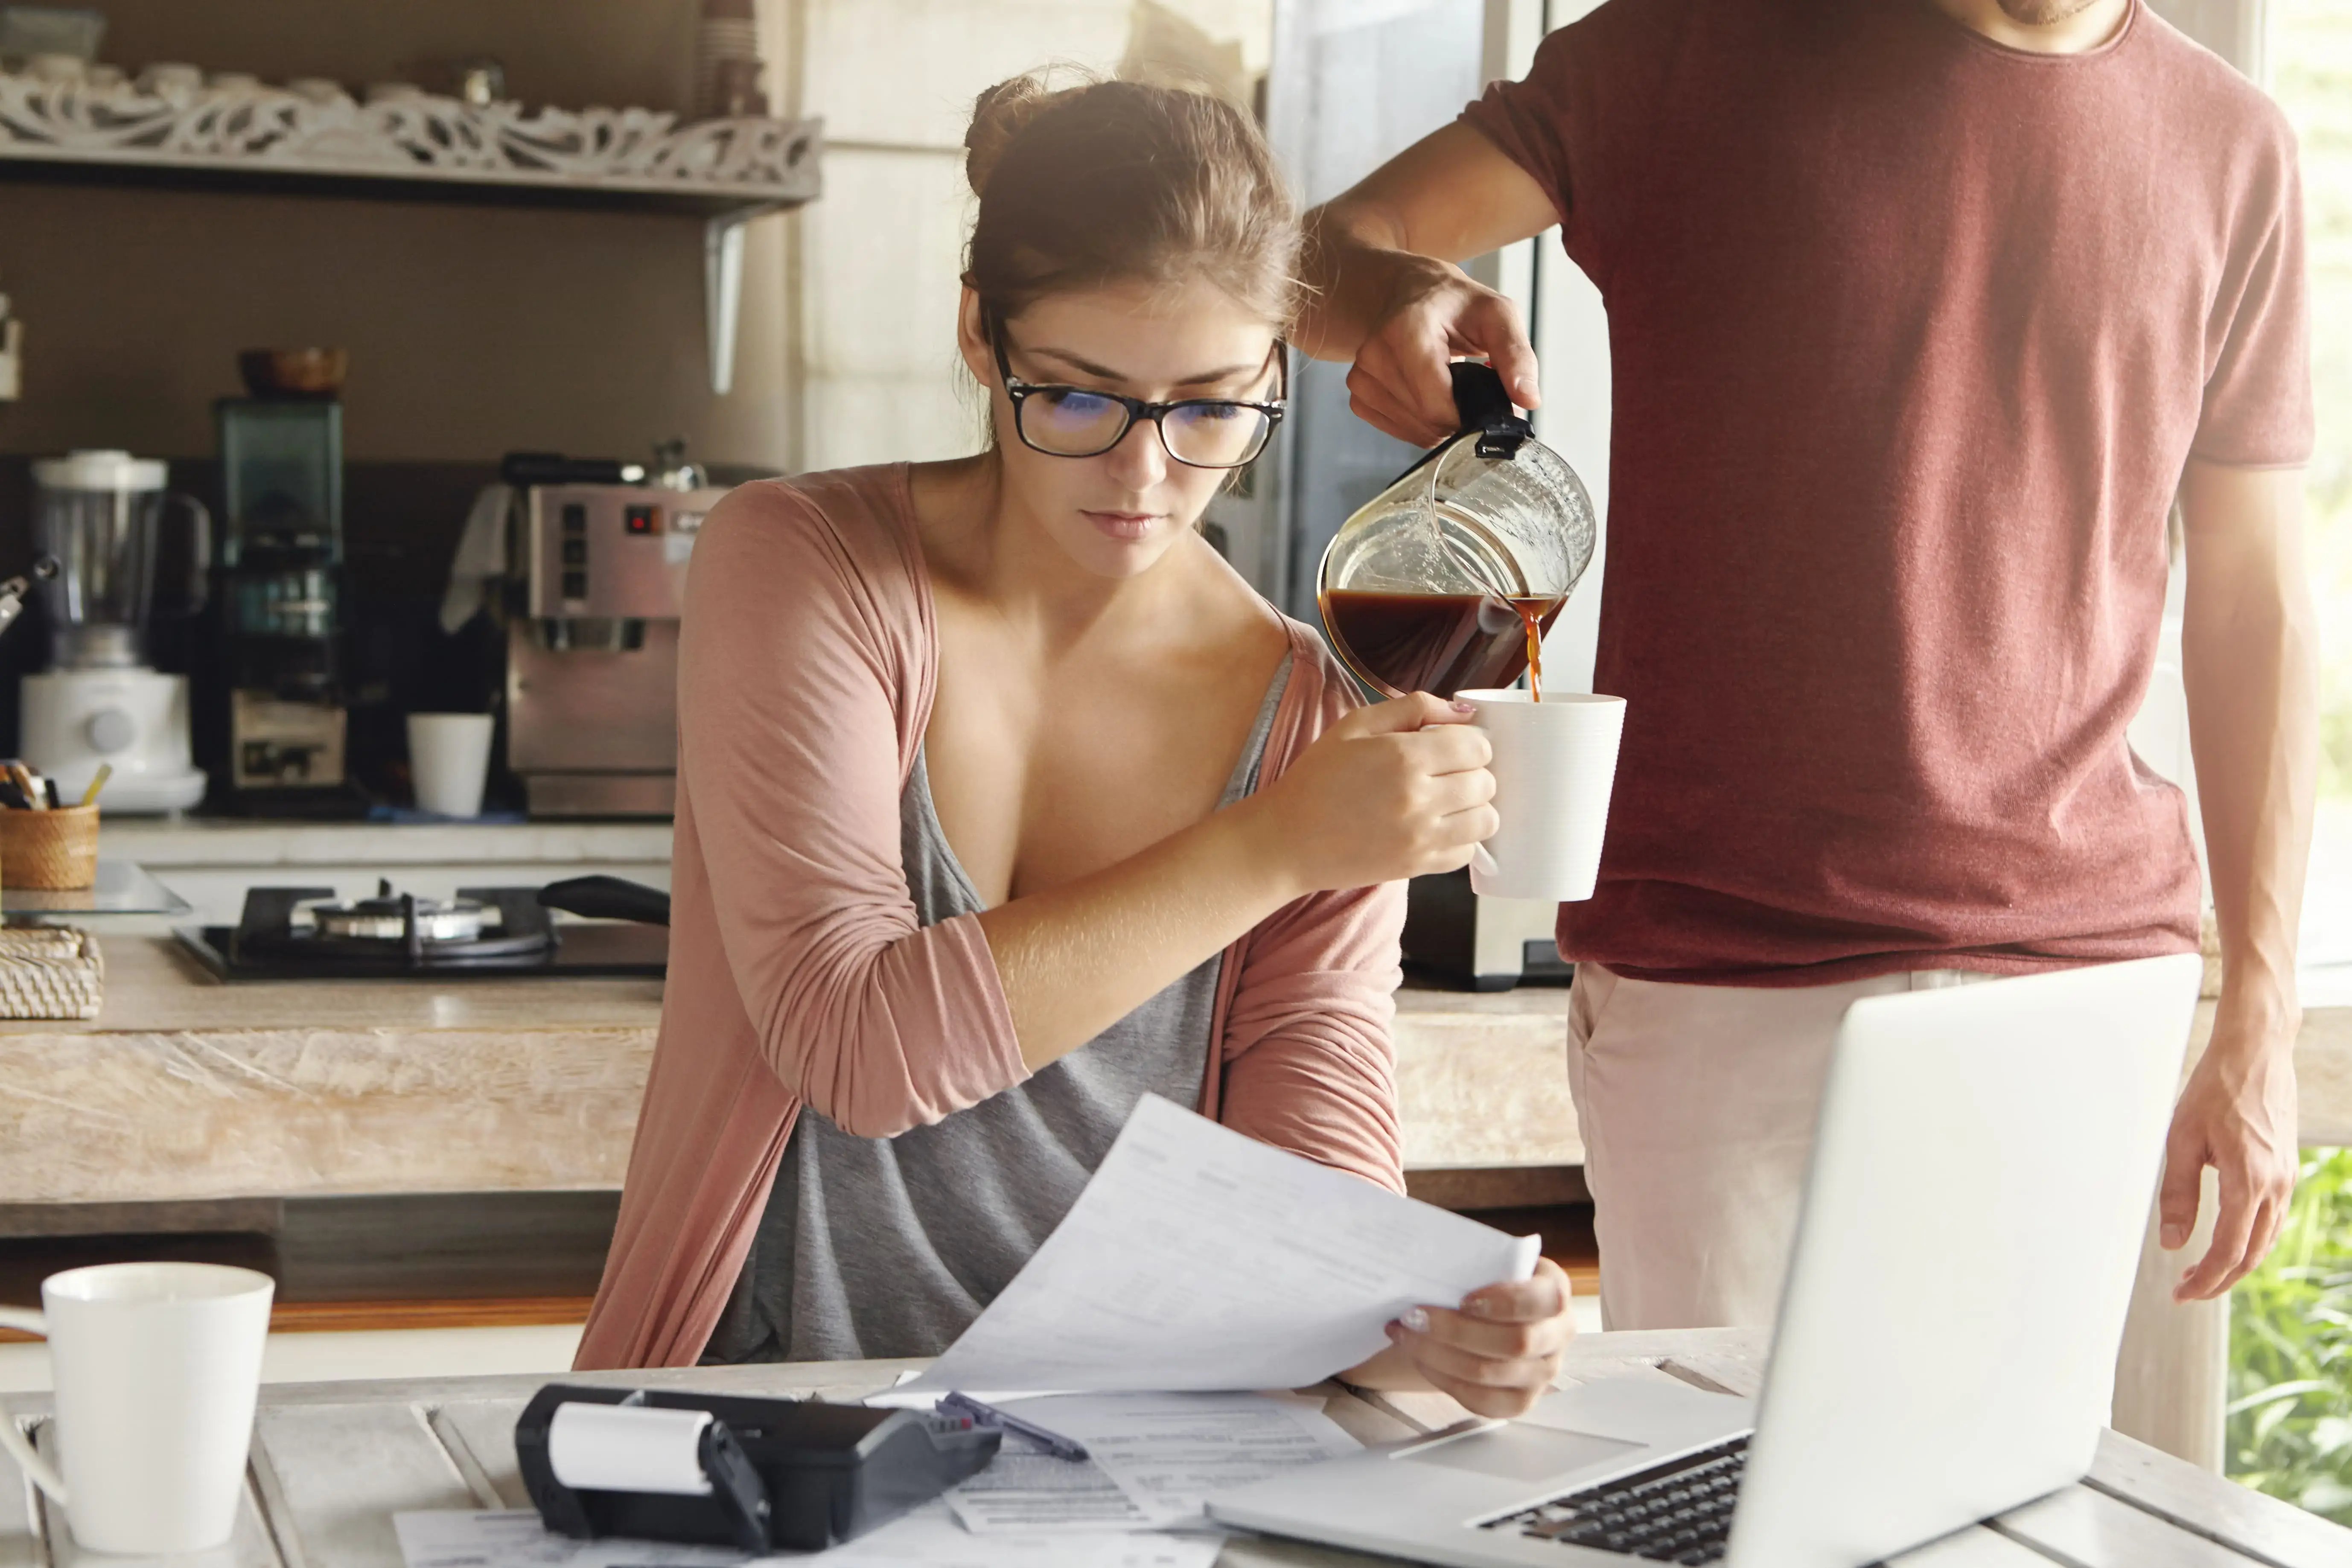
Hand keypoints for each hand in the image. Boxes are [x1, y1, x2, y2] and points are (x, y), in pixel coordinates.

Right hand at [1248, 692, 1494, 893]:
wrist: (1288, 839)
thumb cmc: (1317, 777)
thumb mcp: (1355, 725)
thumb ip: (1412, 708)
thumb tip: (1462, 711)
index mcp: (1404, 757)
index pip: (1477, 746)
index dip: (1470, 742)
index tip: (1451, 746)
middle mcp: (1419, 799)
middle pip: (1486, 782)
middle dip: (1472, 772)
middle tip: (1446, 772)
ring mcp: (1421, 838)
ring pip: (1486, 820)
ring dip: (1474, 806)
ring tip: (1448, 800)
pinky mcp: (1418, 866)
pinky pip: (1467, 853)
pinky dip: (1461, 838)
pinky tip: (1437, 826)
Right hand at [1344, 251, 1539, 446]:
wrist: (1411, 290)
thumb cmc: (1453, 303)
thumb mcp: (1497, 314)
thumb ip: (1516, 355)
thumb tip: (1529, 398)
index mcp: (1407, 330)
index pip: (1435, 404)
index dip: (1466, 416)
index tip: (1484, 404)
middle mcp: (1375, 352)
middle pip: (1423, 419)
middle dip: (1455, 419)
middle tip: (1469, 392)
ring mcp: (1361, 372)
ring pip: (1408, 429)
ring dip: (1436, 422)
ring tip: (1447, 389)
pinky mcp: (1357, 389)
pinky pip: (1390, 426)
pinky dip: (1414, 422)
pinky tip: (1424, 395)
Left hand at [1385, 1258, 1576, 1418]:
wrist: (1484, 1314)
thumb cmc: (1481, 1281)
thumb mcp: (1484, 1261)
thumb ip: (1468, 1260)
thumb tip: (1421, 1260)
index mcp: (1554, 1289)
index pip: (1545, 1300)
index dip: (1506, 1302)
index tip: (1463, 1299)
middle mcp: (1559, 1334)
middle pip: (1516, 1342)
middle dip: (1456, 1331)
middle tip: (1413, 1316)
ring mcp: (1543, 1372)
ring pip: (1492, 1374)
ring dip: (1439, 1355)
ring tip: (1406, 1335)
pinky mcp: (1521, 1401)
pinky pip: (1482, 1400)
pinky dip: (1444, 1379)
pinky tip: (1421, 1358)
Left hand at [2158, 1017, 2298, 1300]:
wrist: (2256, 1054)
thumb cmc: (2215, 1089)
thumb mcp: (2181, 1139)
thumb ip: (2178, 1194)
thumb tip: (2172, 1242)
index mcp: (2249, 1180)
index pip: (2229, 1251)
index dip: (2204, 1279)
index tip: (2180, 1293)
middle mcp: (2276, 1186)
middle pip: (2251, 1255)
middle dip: (2219, 1280)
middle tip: (2186, 1291)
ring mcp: (2287, 1179)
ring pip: (2265, 1240)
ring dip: (2235, 1263)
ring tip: (2201, 1273)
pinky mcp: (2287, 1170)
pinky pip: (2272, 1220)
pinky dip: (2251, 1241)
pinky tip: (2228, 1242)